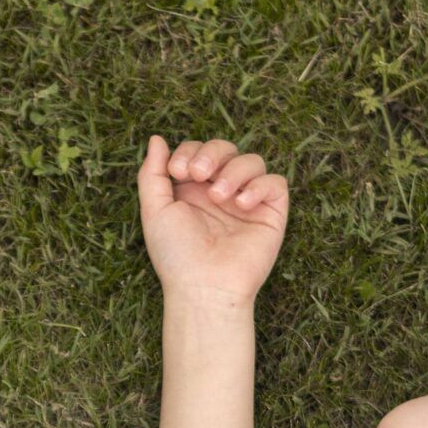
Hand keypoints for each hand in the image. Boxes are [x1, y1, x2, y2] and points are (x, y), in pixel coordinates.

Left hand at [138, 135, 288, 307]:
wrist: (203, 288)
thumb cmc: (177, 256)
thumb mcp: (155, 210)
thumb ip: (153, 173)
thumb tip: (157, 139)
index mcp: (194, 190)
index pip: (198, 151)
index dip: (189, 151)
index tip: (177, 172)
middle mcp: (221, 192)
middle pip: (225, 148)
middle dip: (211, 153)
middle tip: (198, 174)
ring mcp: (247, 202)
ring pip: (252, 161)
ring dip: (233, 170)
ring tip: (219, 197)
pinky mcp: (270, 215)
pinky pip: (275, 183)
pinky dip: (259, 186)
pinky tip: (241, 204)